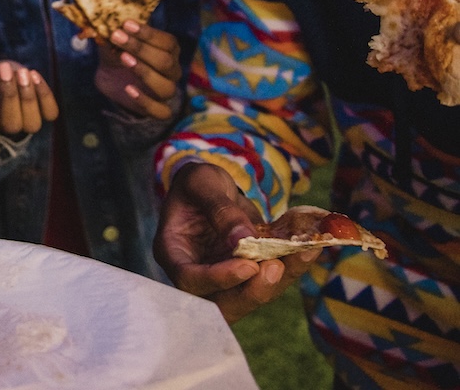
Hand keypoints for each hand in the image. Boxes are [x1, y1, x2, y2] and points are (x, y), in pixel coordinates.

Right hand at [0, 61, 57, 136]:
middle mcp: (7, 129)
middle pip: (12, 124)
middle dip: (9, 95)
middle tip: (2, 69)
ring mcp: (27, 122)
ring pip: (33, 122)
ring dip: (28, 97)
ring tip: (21, 72)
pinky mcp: (43, 112)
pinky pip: (50, 112)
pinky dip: (45, 95)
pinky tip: (33, 74)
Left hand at [94, 19, 181, 118]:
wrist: (111, 77)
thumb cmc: (118, 53)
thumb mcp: (114, 41)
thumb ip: (113, 32)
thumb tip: (102, 21)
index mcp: (169, 50)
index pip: (168, 42)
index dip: (148, 33)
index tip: (126, 24)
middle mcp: (172, 71)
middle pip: (166, 62)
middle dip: (141, 49)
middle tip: (117, 37)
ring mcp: (166, 91)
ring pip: (166, 86)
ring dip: (145, 72)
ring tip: (124, 59)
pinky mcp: (158, 109)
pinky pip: (161, 111)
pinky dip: (146, 102)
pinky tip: (129, 89)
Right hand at [154, 162, 316, 323]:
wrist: (212, 187)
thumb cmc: (198, 182)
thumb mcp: (202, 183)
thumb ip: (219, 208)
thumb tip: (243, 239)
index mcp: (173, 252)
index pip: (190, 278)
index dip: (218, 278)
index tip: (247, 265)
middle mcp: (197, 272)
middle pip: (221, 302)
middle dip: (252, 292)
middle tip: (276, 268)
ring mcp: (224, 277)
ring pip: (251, 295)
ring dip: (279, 281)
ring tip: (303, 251)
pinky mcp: (248, 273)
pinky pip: (270, 279)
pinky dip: (292, 267)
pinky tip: (310, 247)